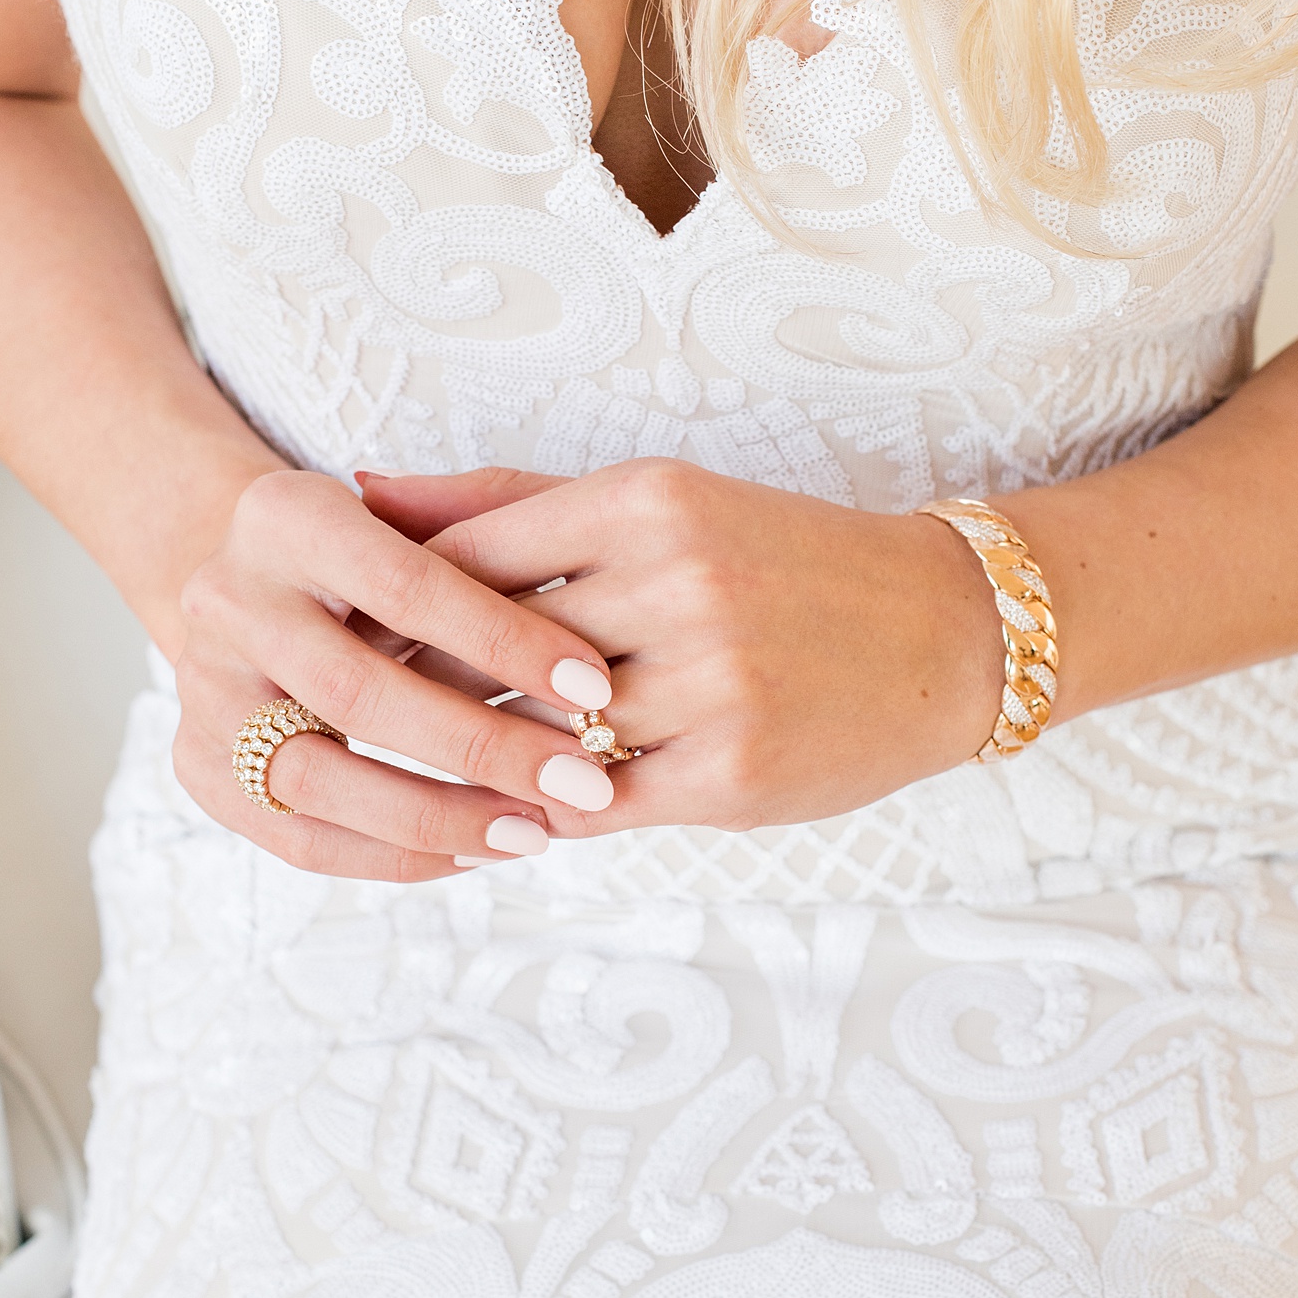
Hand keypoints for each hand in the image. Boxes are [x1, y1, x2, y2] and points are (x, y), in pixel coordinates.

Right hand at [172, 468, 626, 878]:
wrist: (267, 588)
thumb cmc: (382, 552)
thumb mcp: (428, 518)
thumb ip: (487, 531)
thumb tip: (560, 589)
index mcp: (284, 515)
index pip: (403, 583)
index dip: (503, 639)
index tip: (594, 688)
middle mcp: (225, 598)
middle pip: (354, 690)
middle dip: (480, 744)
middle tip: (581, 781)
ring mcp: (200, 689)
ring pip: (317, 778)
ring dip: (438, 814)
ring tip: (534, 832)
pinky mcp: (198, 767)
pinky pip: (299, 838)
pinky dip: (394, 856)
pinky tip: (475, 852)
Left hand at [358, 460, 1006, 831]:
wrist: (950, 632)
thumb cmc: (783, 563)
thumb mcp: (659, 505)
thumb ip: (507, 504)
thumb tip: (362, 489)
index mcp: (648, 500)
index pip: (469, 559)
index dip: (392, 609)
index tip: (347, 638)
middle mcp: (677, 583)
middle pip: (487, 651)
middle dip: (418, 691)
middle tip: (355, 718)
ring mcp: (709, 682)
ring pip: (538, 736)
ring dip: (479, 759)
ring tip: (436, 766)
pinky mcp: (733, 772)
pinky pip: (596, 804)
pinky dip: (546, 808)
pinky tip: (523, 805)